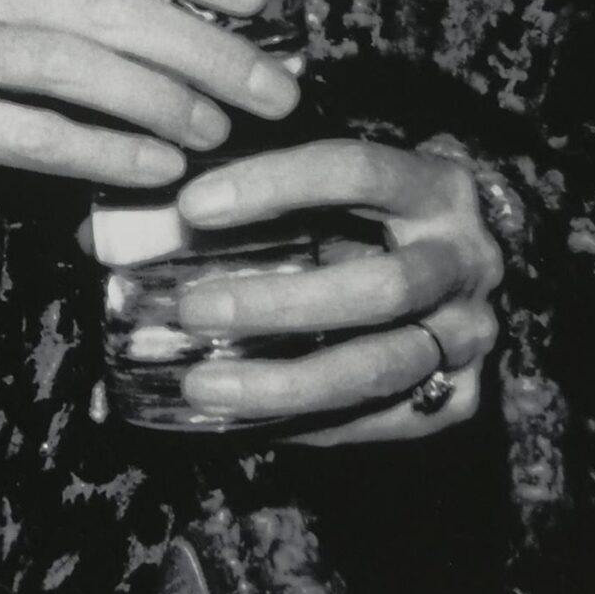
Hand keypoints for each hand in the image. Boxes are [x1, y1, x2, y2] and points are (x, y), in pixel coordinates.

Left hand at [168, 138, 502, 441]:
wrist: (465, 252)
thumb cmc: (374, 209)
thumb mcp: (335, 183)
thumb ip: (256, 193)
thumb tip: (123, 225)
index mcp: (433, 184)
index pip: (354, 171)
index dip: (272, 185)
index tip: (192, 205)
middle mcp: (464, 260)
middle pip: (379, 288)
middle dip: (279, 304)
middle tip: (192, 311)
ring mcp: (470, 334)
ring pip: (378, 367)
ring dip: (282, 382)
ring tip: (201, 384)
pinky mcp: (464, 396)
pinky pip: (382, 419)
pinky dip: (310, 422)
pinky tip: (248, 419)